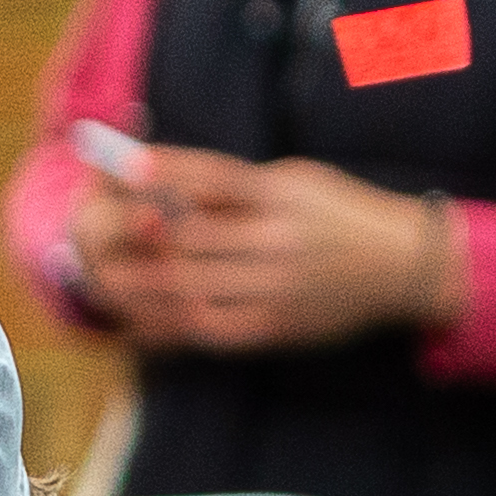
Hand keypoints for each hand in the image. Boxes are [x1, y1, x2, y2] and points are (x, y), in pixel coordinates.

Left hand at [77, 146, 455, 355]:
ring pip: (191, 287)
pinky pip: (210, 328)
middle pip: (191, 237)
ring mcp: (276, 287)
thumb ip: (241, 186)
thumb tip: (170, 184)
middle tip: (92, 234)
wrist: (403, 266)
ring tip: (102, 281)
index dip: (167, 171)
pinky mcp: (276, 326)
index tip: (124, 167)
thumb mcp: (298, 182)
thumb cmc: (342, 215)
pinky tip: (139, 322)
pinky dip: (168, 326)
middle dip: (136, 237)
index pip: (216, 178)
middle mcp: (277, 239)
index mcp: (282, 194)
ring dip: (140, 286)